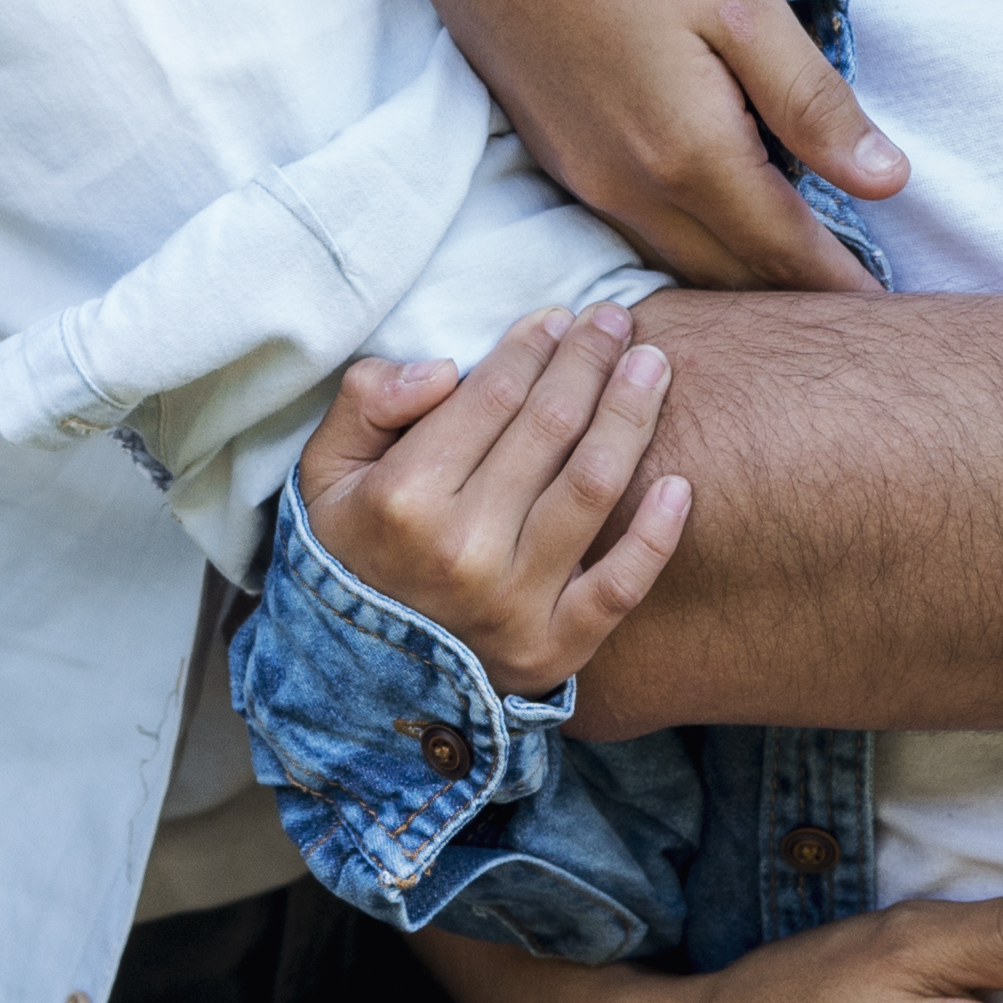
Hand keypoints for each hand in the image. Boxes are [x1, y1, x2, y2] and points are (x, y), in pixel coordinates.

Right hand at [302, 308, 692, 690]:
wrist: (357, 685)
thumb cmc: (349, 557)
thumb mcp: (323, 472)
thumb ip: (367, 401)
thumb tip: (443, 368)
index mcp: (406, 499)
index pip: (492, 396)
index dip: (533, 346)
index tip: (559, 317)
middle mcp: (464, 548)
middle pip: (550, 427)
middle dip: (590, 360)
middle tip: (616, 320)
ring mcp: (514, 603)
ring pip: (593, 486)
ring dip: (631, 415)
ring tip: (654, 366)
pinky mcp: (553, 649)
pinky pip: (621, 586)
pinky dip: (657, 536)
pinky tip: (679, 484)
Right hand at [411, 0, 903, 294]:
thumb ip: (810, 102)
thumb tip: (889, 184)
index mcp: (688, 153)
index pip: (786, 255)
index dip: (844, 290)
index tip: (891, 319)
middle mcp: (627, 186)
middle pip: (730, 278)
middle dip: (794, 300)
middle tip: (856, 314)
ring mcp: (580, 175)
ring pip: (677, 262)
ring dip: (738, 279)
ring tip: (798, 278)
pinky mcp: (552, 151)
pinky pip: (633, 232)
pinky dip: (687, 246)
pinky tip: (715, 223)